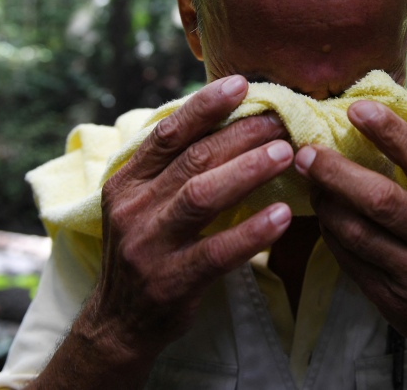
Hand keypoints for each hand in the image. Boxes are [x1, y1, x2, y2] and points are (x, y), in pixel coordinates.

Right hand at [83, 76, 293, 359]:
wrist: (120, 322)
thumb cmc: (149, 249)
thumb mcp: (146, 203)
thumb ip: (176, 168)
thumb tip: (229, 120)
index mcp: (126, 181)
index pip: (167, 134)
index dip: (204, 106)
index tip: (241, 83)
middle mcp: (132, 208)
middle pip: (192, 159)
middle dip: (241, 134)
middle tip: (282, 119)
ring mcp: (148, 246)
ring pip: (201, 196)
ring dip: (247, 171)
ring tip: (286, 153)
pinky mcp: (170, 282)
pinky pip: (216, 252)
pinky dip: (251, 232)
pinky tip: (283, 215)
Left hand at [294, 100, 406, 388]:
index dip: (389, 131)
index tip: (357, 108)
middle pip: (381, 199)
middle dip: (337, 171)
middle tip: (306, 151)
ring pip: (357, 233)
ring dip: (326, 203)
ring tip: (309, 179)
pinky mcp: (392, 299)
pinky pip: (351, 261)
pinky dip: (332, 233)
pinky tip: (324, 214)